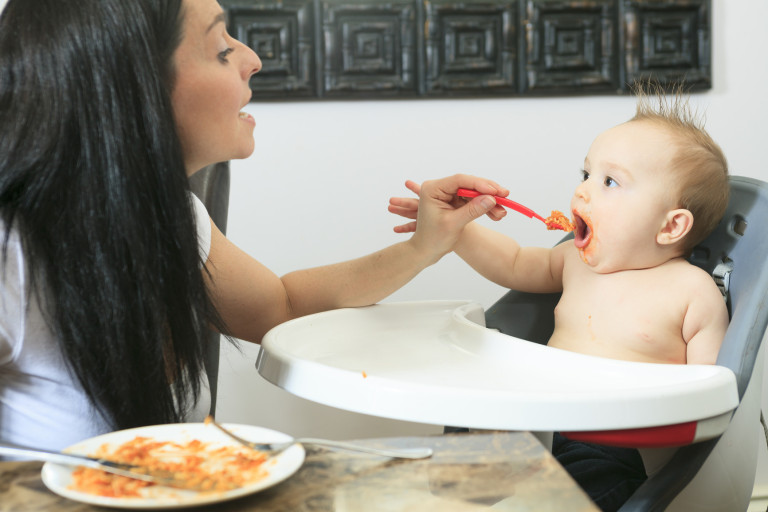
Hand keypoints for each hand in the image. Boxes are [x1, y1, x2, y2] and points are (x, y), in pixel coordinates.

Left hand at [389, 174, 508, 260]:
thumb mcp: (454, 224)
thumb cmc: (434, 238)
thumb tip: (491, 199)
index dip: (479, 184)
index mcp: (432, 189)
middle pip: (468, 184)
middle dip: (487, 192)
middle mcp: (439, 188)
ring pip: (473, 192)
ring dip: (489, 201)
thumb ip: (472, 210)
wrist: (427, 251)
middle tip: (505, 196)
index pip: (459, 180)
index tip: (495, 191)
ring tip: (502, 213)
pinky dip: (484, 206)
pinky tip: (496, 214)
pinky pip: (473, 200)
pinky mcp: (454, 201)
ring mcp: (448, 194)